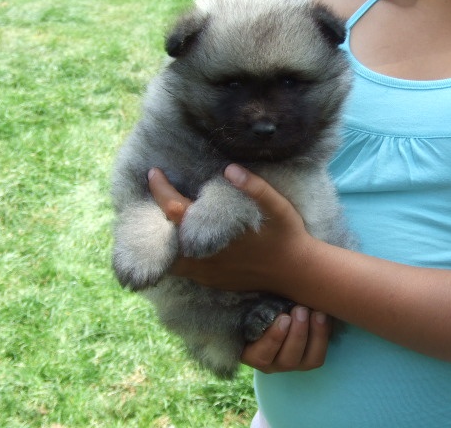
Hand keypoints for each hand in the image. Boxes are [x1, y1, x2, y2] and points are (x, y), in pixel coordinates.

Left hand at [147, 167, 330, 371]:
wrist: (296, 272)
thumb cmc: (287, 235)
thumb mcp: (277, 205)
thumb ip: (254, 187)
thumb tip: (229, 168)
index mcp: (216, 233)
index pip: (175, 210)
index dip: (161, 190)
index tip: (154, 173)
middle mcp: (206, 256)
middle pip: (164, 235)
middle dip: (153, 213)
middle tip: (154, 193)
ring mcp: (207, 273)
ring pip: (168, 258)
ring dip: (160, 238)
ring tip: (159, 217)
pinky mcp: (212, 282)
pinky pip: (182, 270)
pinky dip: (172, 255)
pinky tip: (176, 241)